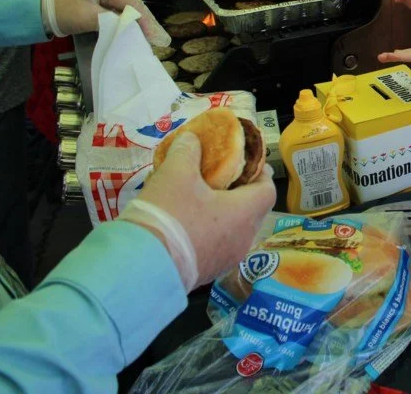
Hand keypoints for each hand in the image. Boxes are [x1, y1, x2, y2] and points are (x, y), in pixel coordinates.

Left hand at [50, 0, 169, 45]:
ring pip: (128, 5)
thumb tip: (130, 28)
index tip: (154, 35)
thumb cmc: (60, 10)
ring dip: (139, 21)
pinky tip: (138, 30)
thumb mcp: (86, 16)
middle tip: (161, 37)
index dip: (144, 18)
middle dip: (146, 20)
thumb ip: (110, 21)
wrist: (37, 8)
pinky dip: (129, 20)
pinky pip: (119, 8)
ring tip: (153, 36)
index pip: (129, 0)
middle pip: (132, 2)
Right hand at [124, 133, 275, 288]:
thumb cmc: (169, 215)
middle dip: (239, 191)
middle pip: (252, 209)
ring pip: (234, 229)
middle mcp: (244, 239)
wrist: (142, 267)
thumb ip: (187, 151)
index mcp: (245, 213)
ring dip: (222, 212)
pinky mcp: (208, 272)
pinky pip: (218, 245)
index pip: (268, 189)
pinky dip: (210, 231)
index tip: (246, 162)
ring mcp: (227, 259)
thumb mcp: (175, 173)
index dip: (260, 173)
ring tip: (200, 197)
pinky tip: (187, 222)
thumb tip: (192, 138)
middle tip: (221, 176)